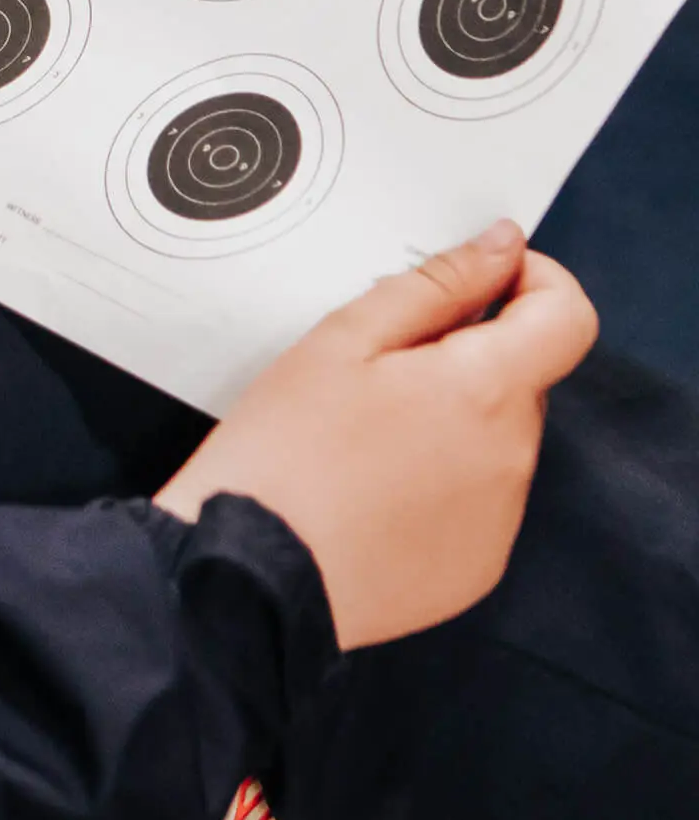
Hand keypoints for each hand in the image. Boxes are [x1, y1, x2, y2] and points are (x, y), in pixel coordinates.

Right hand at [155, 223, 596, 649]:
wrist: (251, 572)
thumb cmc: (285, 446)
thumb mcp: (343, 340)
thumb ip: (434, 285)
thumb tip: (503, 246)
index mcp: (487, 391)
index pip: (568, 318)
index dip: (533, 282)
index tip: (479, 279)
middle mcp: (514, 458)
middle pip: (519, 379)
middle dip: (465, 356)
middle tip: (372, 367)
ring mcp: (500, 521)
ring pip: (493, 439)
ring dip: (448, 420)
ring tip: (359, 437)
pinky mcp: (477, 567)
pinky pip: (475, 500)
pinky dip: (437, 481)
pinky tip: (368, 490)